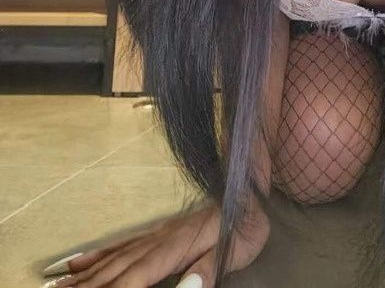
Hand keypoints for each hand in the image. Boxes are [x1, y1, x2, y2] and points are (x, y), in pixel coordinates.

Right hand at [42, 197, 269, 286]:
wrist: (247, 186)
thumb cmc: (245, 222)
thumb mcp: (236, 249)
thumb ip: (208, 269)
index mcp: (175, 248)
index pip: (138, 276)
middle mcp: (157, 241)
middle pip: (115, 269)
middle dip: (86, 286)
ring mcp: (153, 235)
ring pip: (111, 259)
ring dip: (83, 275)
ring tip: (56, 286)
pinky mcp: (155, 231)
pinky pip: (120, 244)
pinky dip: (96, 255)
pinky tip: (76, 261)